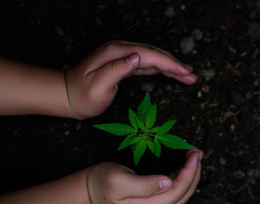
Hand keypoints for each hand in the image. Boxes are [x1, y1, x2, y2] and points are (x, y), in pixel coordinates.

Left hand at [64, 40, 196, 119]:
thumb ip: (116, 70)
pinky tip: (171, 74)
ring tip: (188, 76)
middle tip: (192, 75)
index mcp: (116, 53)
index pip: (149, 55)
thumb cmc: (81, 95)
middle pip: (155, 54)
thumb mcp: (97, 86)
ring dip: (171, 67)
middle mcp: (121, 51)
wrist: (67, 95)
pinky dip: (161, 70)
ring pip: (153, 59)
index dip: (169, 64)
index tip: (185, 73)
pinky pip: (147, 65)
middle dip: (175, 65)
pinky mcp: (124, 65)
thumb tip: (137, 58)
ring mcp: (123, 57)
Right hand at [85, 149, 201, 203]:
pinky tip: (184, 167)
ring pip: (181, 193)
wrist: (88, 194)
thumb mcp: (120, 181)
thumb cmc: (101, 184)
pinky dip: (182, 178)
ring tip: (194, 156)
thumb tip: (169, 182)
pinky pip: (173, 192)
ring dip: (190, 174)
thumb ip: (145, 184)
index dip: (190, 170)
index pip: (179, 189)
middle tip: (197, 152)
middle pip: (185, 193)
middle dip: (195, 171)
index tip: (194, 153)